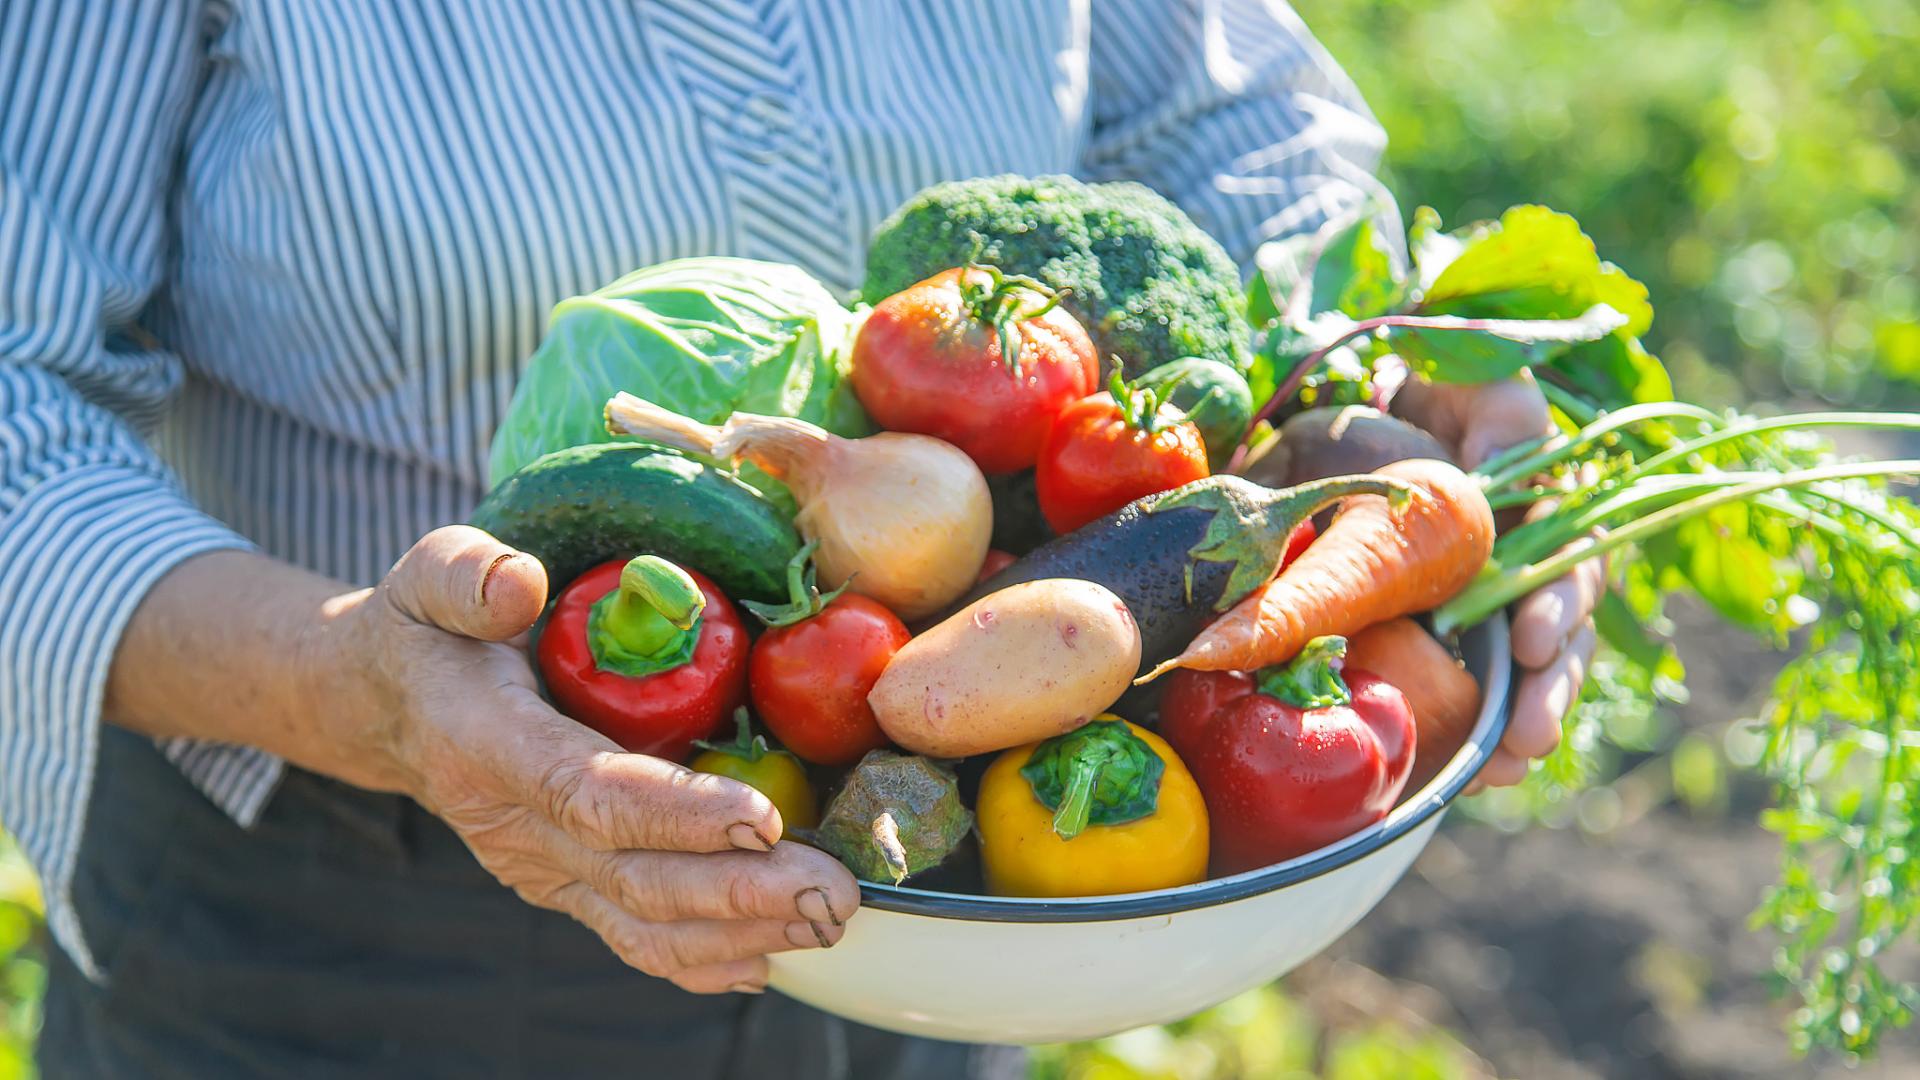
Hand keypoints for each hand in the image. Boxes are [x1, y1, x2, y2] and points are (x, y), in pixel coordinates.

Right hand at [302, 526, 859, 992]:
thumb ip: (469, 576)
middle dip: (740, 891)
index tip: (760, 818)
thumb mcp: (430, 573)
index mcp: (486, 745)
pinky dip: (701, 957)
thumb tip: (520, 585)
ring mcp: (540, 866)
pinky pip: (632, 935)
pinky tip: (769, 957)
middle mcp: (512, 825)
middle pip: (633, 876)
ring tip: (829, 919)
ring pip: (641, 921)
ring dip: (741, 929)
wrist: (391, 704)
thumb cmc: (430, 627)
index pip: (588, 792)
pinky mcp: (565, 884)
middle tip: (833, 892)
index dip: (675, 813)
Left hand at [1393, 373, 1600, 788]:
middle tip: (1530, 733)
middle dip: (1548, 691)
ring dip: (1520, 727)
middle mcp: (1538, 569)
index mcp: (1554, 514)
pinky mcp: (1461, 639)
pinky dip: (1478, 736)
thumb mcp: (1481, 381)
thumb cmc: (1446, 385)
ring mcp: (1502, 609)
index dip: (1557, 608)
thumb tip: (1496, 473)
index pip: (1573, 569)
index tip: (1533, 639)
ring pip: (1530, 679)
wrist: (1387, 405)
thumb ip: (1502, 419)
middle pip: (1561, 641)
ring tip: (1504, 768)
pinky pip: (1479, 693)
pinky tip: (1470, 775)